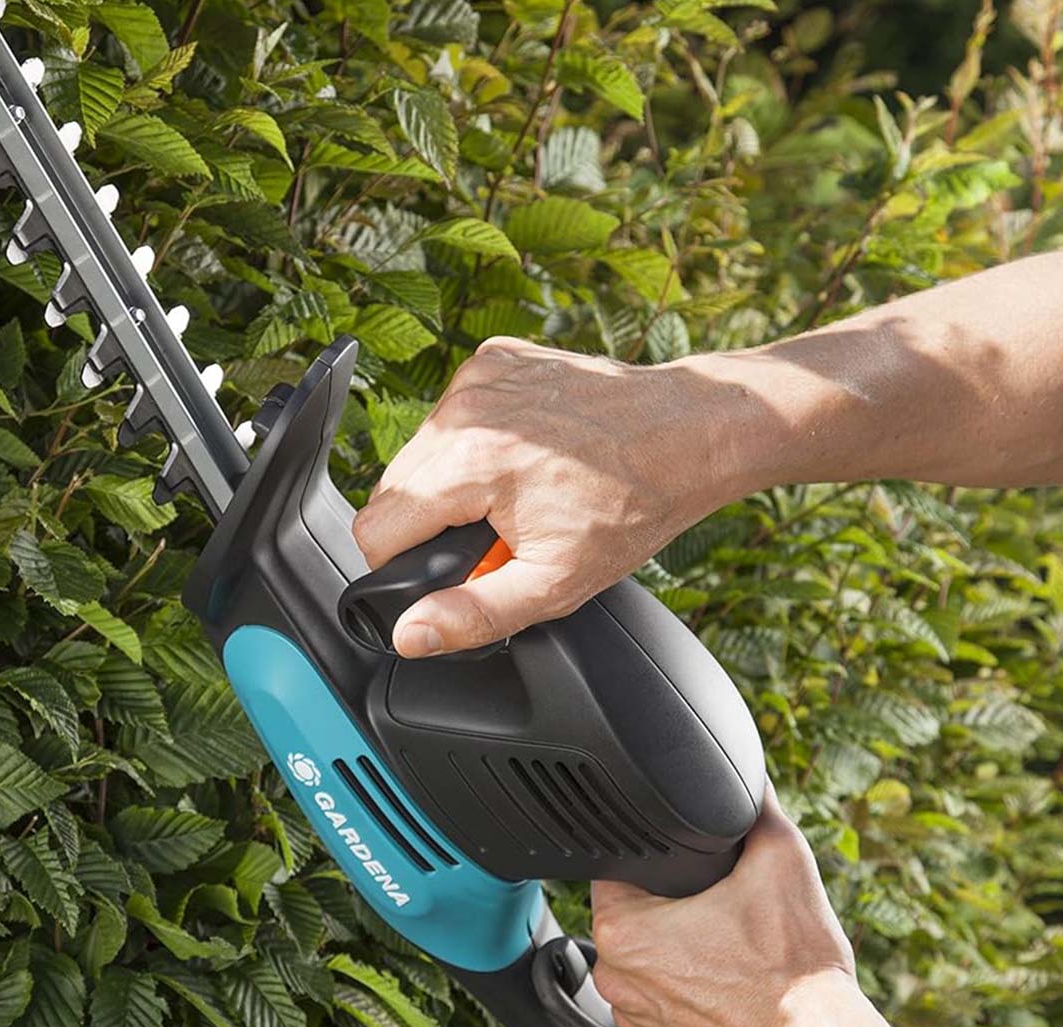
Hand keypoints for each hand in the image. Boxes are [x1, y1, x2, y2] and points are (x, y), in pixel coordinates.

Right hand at [351, 338, 743, 656]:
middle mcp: (462, 408)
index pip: (375, 527)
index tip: (452, 568)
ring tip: (514, 496)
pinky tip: (523, 458)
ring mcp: (477, 376)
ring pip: (419, 451)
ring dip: (451, 482)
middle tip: (496, 536)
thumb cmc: (633, 505)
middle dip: (432, 522)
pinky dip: (474, 442)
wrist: (687, 432)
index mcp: (467, 462)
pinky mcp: (493, 357)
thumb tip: (410, 633)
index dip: (402, 563)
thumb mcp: (553, 583)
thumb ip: (472, 613)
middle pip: (394, 488)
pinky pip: (452, 415)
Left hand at [590, 784, 856, 1026]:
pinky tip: (728, 983)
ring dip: (676, 948)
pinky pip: (662, 1002)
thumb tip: (751, 777)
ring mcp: (636, 1021)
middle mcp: (617, 979)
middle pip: (631, 914)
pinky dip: (688, 990)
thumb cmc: (794, 970)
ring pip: (646, 961)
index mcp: (623, 929)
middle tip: (718, 900)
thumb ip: (758, 806)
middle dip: (668, 901)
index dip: (650, 852)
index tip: (682, 857)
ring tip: (727, 944)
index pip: (614, 866)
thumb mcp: (782, 858)